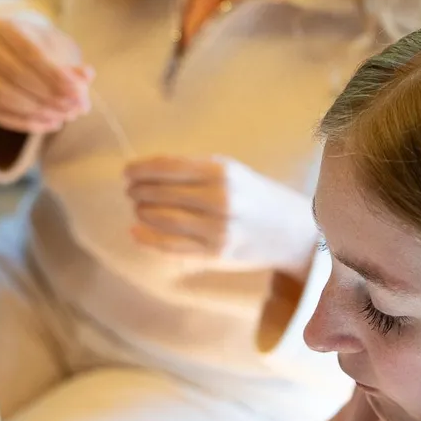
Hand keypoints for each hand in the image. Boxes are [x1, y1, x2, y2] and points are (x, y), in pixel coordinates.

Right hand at [0, 14, 92, 133]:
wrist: (10, 51)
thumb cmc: (38, 46)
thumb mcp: (57, 47)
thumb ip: (71, 63)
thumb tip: (87, 76)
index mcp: (3, 27)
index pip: (30, 53)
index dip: (56, 75)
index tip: (79, 91)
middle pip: (17, 76)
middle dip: (51, 96)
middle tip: (77, 108)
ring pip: (6, 97)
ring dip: (41, 111)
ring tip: (67, 116)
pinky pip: (1, 115)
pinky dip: (30, 123)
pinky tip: (52, 123)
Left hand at [124, 156, 317, 275]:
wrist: (293, 231)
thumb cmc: (257, 196)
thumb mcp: (232, 171)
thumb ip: (194, 170)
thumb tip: (146, 172)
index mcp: (222, 172)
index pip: (167, 167)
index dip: (140, 169)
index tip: (127, 172)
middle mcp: (219, 200)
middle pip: (159, 193)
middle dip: (138, 192)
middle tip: (131, 191)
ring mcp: (217, 230)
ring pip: (161, 219)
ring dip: (142, 213)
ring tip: (138, 208)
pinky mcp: (215, 254)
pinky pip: (171, 246)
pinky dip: (147, 238)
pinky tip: (136, 232)